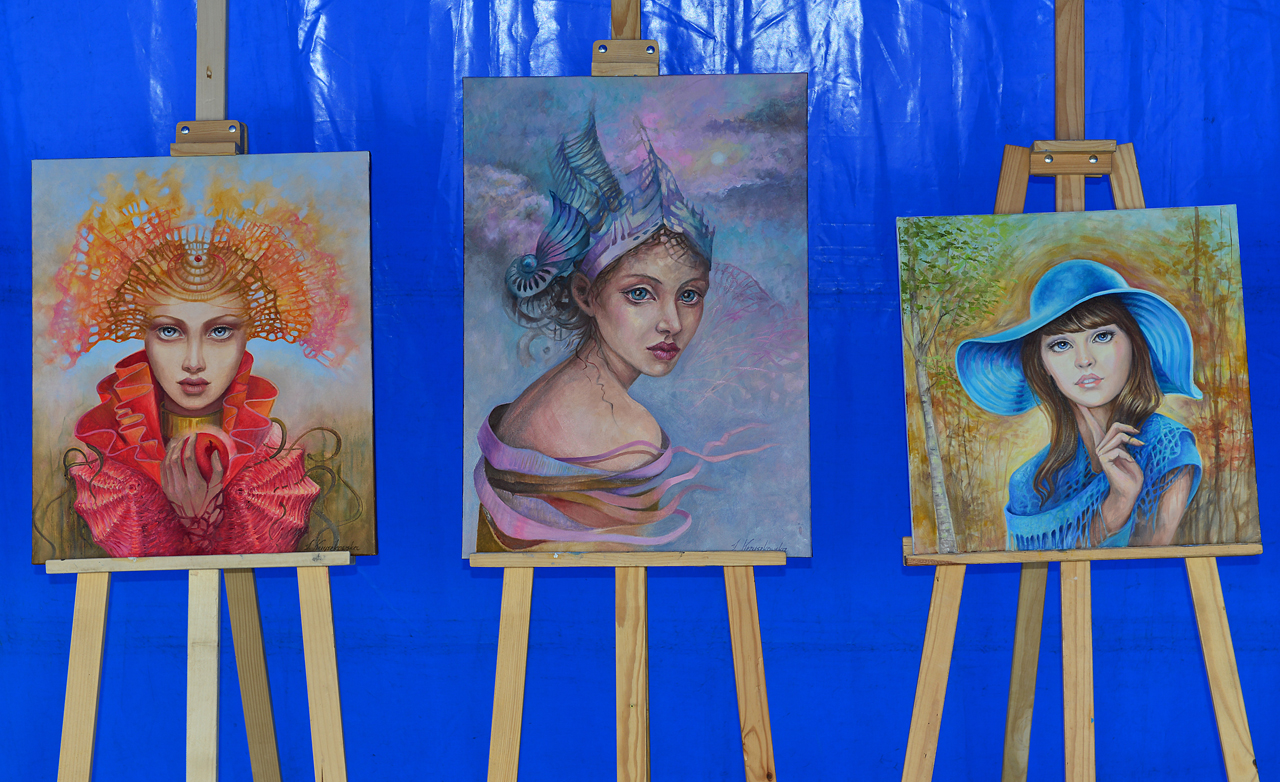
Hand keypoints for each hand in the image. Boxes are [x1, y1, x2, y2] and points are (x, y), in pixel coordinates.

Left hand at [161, 434, 225, 533]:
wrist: (197, 524)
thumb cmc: (210, 504)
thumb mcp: (218, 488)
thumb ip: (218, 469)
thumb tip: (214, 451)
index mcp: (194, 485)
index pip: (188, 458)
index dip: (190, 444)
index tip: (194, 436)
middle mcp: (180, 487)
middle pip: (175, 458)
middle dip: (179, 444)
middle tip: (184, 436)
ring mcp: (171, 489)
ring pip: (166, 463)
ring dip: (171, 450)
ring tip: (177, 442)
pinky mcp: (166, 491)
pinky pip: (163, 471)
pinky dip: (166, 459)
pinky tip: (171, 454)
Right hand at [1079, 412, 1144, 534]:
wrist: (1129, 491)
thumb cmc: (1132, 475)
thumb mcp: (1129, 454)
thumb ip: (1123, 442)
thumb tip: (1124, 432)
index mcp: (1105, 445)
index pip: (1093, 426)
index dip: (1086, 414)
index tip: (1078, 402)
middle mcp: (1100, 448)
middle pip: (1114, 426)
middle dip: (1129, 428)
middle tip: (1139, 434)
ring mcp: (1100, 454)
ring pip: (1118, 437)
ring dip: (1132, 442)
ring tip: (1138, 448)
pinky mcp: (1104, 460)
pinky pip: (1119, 449)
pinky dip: (1128, 455)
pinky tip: (1129, 463)